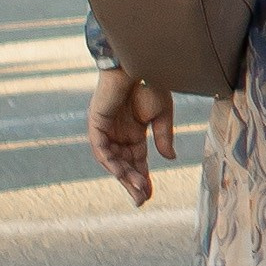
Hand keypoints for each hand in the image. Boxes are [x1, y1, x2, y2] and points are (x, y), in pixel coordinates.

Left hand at [88, 66, 174, 206]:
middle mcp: (118, 134)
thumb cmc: (151, 84)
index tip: (149, 196)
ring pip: (112, 160)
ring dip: (123, 175)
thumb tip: (170, 159)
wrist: (139, 64)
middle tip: (141, 201)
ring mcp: (106, 129)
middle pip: (124, 165)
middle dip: (132, 183)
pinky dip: (110, 161)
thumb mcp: (162, 115)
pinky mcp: (96, 122)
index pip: (137, 161)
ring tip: (137, 188)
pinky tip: (121, 172)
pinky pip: (101, 148)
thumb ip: (163, 137)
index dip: (143, 178)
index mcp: (134, 132)